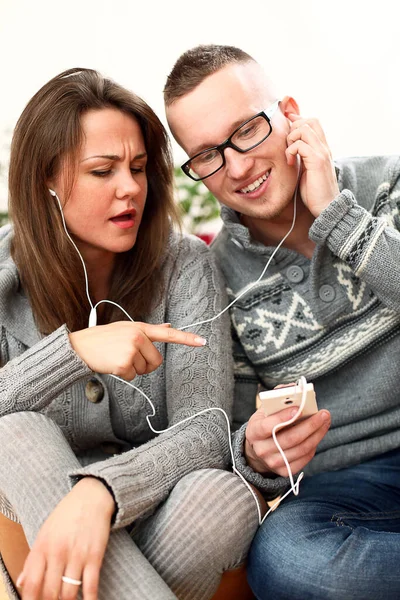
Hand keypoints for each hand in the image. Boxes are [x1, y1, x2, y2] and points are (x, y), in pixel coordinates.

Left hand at [17, 477, 114, 599]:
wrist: (91, 497)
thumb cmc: (66, 515)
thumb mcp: (45, 533)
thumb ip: (32, 559)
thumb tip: (21, 582)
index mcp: (42, 547)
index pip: (31, 584)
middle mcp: (58, 552)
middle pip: (50, 592)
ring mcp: (77, 555)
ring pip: (69, 593)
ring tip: (68, 599)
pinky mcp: (94, 556)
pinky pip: (91, 585)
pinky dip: (90, 598)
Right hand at [69, 321, 205, 379]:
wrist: (79, 346)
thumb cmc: (103, 339)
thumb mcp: (126, 329)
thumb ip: (149, 330)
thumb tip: (169, 326)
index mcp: (140, 327)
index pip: (168, 334)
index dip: (187, 339)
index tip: (203, 342)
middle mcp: (138, 336)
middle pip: (156, 361)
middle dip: (144, 364)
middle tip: (127, 357)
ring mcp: (131, 349)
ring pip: (144, 370)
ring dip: (132, 369)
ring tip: (116, 358)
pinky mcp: (124, 362)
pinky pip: (132, 376)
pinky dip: (123, 375)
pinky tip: (112, 365)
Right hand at [244, 403, 330, 476]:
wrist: (259, 450)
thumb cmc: (266, 424)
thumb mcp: (265, 410)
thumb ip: (278, 397)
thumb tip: (294, 389)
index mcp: (253, 432)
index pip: (268, 426)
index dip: (283, 417)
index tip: (300, 408)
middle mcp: (261, 450)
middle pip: (290, 439)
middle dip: (310, 425)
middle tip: (324, 414)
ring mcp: (272, 462)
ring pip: (301, 449)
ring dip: (317, 434)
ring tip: (325, 421)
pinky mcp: (284, 471)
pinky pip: (305, 458)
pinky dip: (314, 445)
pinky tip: (318, 434)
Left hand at [285, 113, 339, 216]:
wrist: (326, 206)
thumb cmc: (314, 191)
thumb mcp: (306, 169)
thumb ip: (301, 156)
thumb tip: (291, 148)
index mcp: (322, 148)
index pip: (313, 123)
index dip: (298, 118)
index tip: (286, 121)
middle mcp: (324, 147)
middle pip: (310, 121)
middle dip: (294, 128)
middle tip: (288, 145)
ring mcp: (322, 153)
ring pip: (304, 129)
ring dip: (291, 139)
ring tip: (289, 154)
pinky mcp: (317, 161)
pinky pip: (300, 145)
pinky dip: (290, 151)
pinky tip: (290, 163)